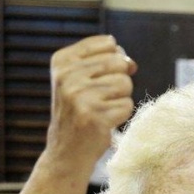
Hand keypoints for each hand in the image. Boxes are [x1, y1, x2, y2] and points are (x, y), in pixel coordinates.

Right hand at [46, 35, 136, 165]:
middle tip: (102, 98)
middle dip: (120, 80)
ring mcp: (80, 96)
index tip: (101, 77)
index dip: (115, 59)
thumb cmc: (79, 111)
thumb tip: (131, 63)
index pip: (108, 43)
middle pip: (119, 63)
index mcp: (62, 60)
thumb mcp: (81, 79)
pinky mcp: (94, 116)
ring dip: (120, 99)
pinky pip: (127, 106)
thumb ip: (106, 62)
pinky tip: (104, 122)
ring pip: (125, 84)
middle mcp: (67, 76)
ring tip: (102, 109)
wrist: (66, 150)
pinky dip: (121, 115)